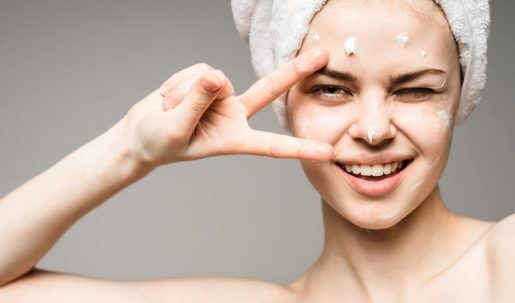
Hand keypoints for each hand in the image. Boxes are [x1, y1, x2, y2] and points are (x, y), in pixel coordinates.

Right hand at [115, 47, 333, 168]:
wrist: (140, 132)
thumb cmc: (158, 142)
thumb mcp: (175, 129)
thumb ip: (196, 103)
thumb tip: (215, 75)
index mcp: (233, 139)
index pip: (271, 144)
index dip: (299, 148)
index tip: (327, 152)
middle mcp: (233, 114)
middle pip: (268, 90)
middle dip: (294, 72)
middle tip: (323, 56)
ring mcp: (220, 95)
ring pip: (216, 77)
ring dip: (187, 91)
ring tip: (171, 109)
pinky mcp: (207, 80)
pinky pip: (199, 69)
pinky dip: (180, 82)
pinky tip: (170, 96)